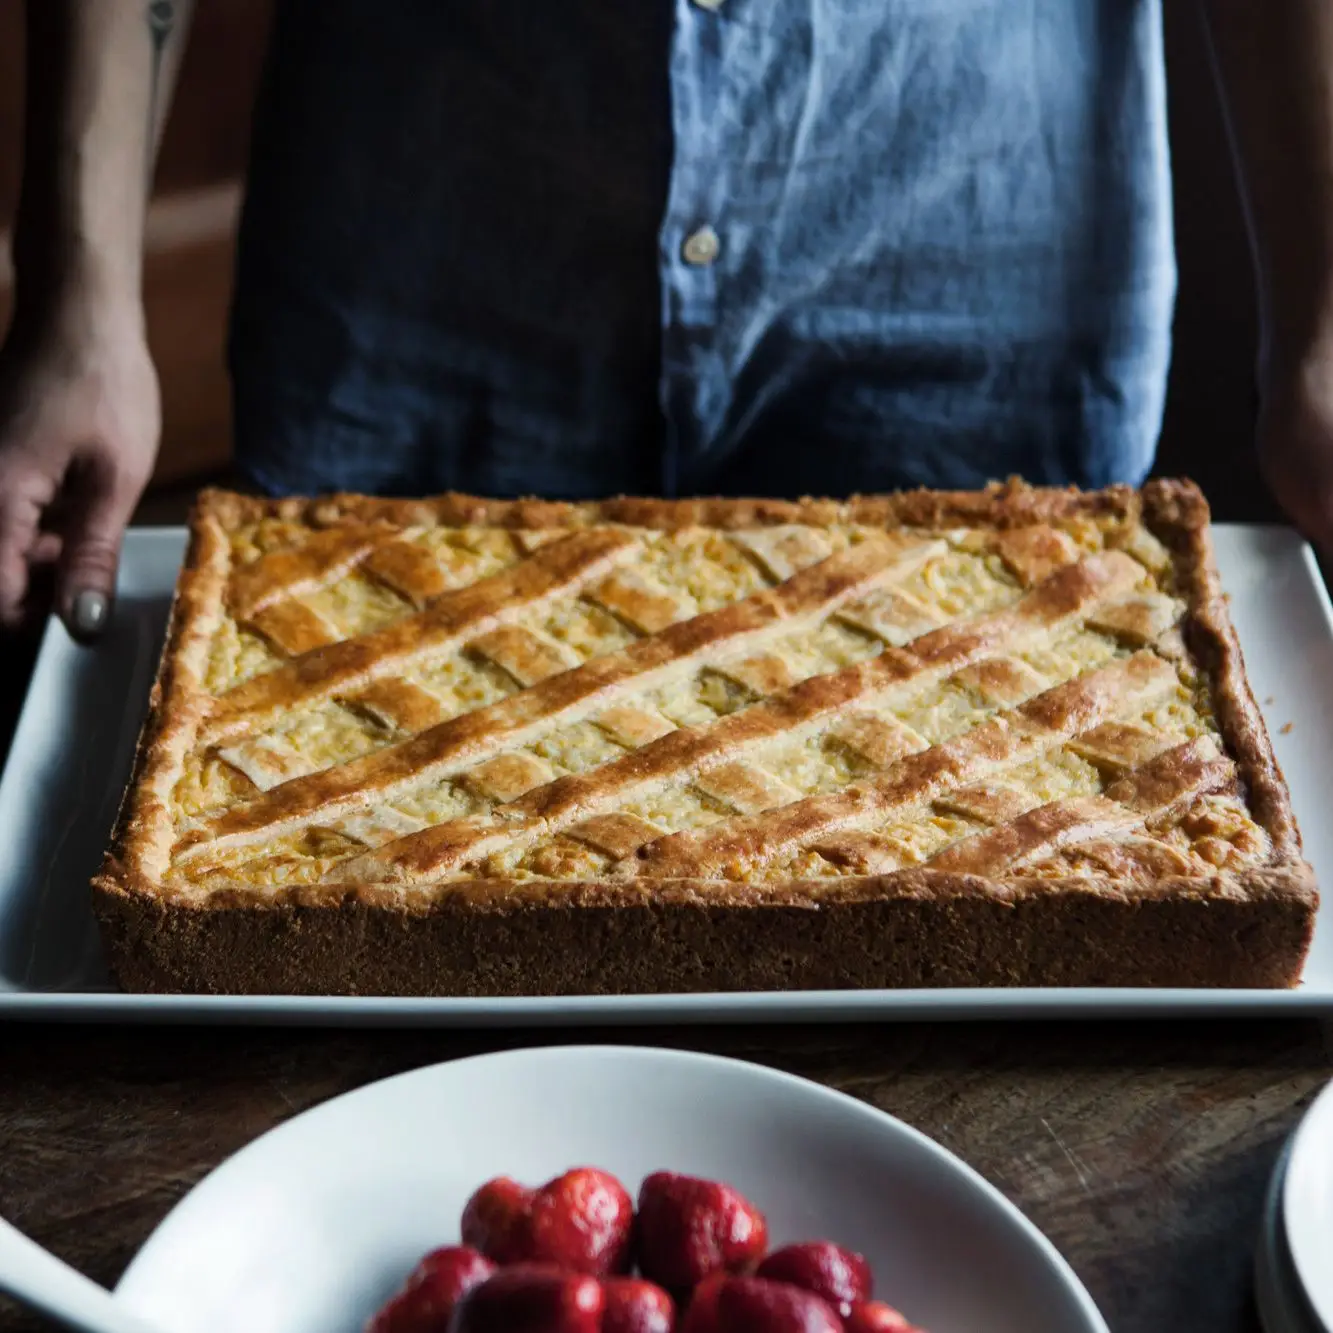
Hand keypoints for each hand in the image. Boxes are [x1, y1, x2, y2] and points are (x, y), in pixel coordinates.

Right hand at [0, 295, 159, 640]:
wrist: (78, 314)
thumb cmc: (102, 384)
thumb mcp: (114, 479)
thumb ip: (92, 554)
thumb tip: (80, 621)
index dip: (32, 625)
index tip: (77, 626)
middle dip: (36, 591)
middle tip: (92, 581)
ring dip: (36, 561)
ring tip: (88, 544)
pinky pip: (2, 517)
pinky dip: (32, 531)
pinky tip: (72, 519)